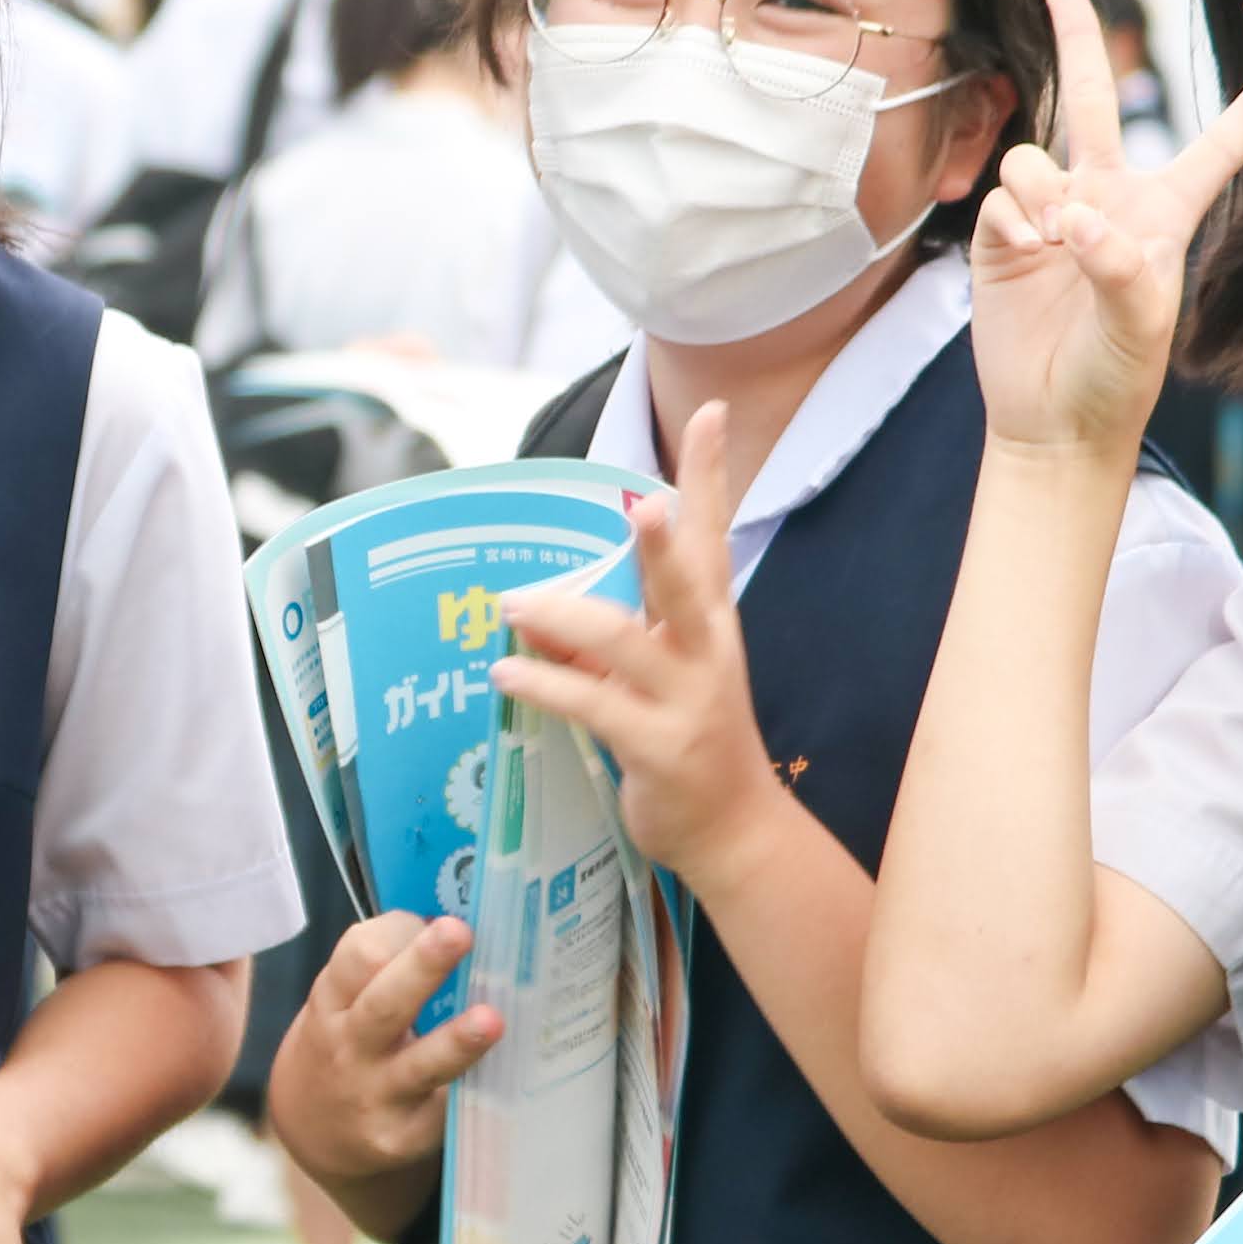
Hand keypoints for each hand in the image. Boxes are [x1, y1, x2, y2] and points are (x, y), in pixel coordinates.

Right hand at [265, 913, 498, 1225]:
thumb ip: (381, 971)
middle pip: (384, 1005)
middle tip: (459, 933)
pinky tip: (505, 1075)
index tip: (434, 920)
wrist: (313, 1136)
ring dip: (456, 1042)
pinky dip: (474, 1090)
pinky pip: (444, 1112)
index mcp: (332, 1004)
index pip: (357, 959)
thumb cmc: (343, 1048)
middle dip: (422, 967)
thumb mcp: (339, 1006)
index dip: (397, 934)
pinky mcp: (402, 1138)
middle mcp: (348, 1049)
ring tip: (490, 1019)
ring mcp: (375, 1097)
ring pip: (419, 1066)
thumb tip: (454, 926)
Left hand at [490, 402, 802, 889]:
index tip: (715, 414)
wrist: (735, 830)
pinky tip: (506, 674)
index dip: (712, 477)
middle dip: (663, 542)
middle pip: (688, 580)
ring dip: (563, 618)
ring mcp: (688, 700)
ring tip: (511, 606)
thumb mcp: (660, 673)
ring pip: (625, 643)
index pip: (714, 536)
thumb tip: (538, 611)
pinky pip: (594, 706)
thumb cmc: (692, 739)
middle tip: (640, 503)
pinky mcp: (660, 747)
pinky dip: (546, 684)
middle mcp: (707, 651)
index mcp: (712, 621)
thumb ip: (608, 635)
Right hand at [967, 0, 1242, 455]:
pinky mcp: (1004, 238)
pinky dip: (1011, 219)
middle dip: (1080, 43)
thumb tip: (1074, 215)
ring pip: (1034, 156)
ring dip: (1038, 188)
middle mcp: (1105, 201)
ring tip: (1048, 240)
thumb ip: (1118, 267)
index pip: (1214, 151)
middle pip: (1094, 104)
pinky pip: (1001, 197)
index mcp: (1162, 217)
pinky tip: (1024, 252)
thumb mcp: (1140, 328)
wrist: (1053, 420)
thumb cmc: (1115, 378)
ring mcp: (1050, 216)